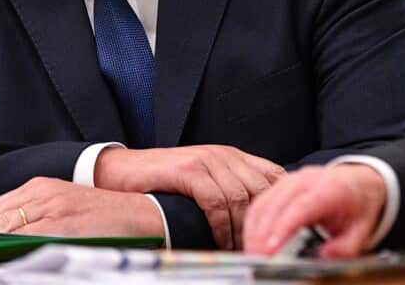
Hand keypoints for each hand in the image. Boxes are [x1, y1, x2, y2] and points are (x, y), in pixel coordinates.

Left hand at [0, 177, 163, 236]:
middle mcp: (42, 193)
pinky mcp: (63, 225)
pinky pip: (24, 240)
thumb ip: (35, 220)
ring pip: (2, 230)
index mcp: (40, 187)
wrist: (146, 215)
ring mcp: (52, 208)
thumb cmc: (106, 220)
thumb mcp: (66, 211)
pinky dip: (4, 252)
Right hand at [94, 145, 285, 249]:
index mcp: (233, 157)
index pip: (273, 175)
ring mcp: (208, 160)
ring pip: (241, 197)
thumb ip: (230, 192)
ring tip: (241, 250)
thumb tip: (257, 222)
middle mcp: (225, 155)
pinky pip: (216, 201)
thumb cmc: (163, 182)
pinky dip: (222, 226)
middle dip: (264, 221)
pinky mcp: (190, 169)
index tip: (282, 229)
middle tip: (262, 247)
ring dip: (243, 229)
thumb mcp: (204, 182)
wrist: (121, 172)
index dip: (282, 203)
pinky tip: (220, 241)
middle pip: (262, 188)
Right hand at [243, 164, 386, 256]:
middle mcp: (307, 180)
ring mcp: (291, 180)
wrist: (359, 182)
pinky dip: (253, 224)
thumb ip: (345, 247)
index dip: (283, 228)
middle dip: (262, 235)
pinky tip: (254, 242)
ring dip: (254, 231)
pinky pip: (260, 203)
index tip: (270, 249)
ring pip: (263, 203)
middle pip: (276, 205)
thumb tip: (324, 257)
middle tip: (258, 259)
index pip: (301, 207)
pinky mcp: (280, 186)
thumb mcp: (361, 230)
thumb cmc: (358, 206)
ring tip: (254, 255)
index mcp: (330, 189)